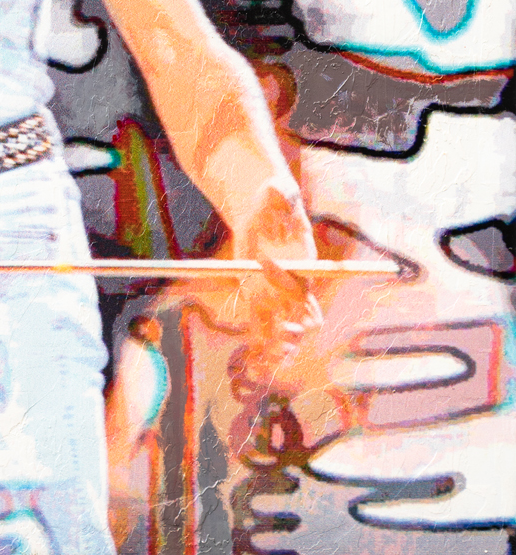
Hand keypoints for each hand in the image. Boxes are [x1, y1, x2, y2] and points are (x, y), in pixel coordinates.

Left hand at [227, 185, 322, 395]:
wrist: (260, 213)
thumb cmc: (274, 200)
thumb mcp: (278, 192)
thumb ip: (282, 194)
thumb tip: (280, 189)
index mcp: (305, 264)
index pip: (303, 284)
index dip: (285, 279)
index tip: (262, 261)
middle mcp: (294, 286)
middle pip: (301, 319)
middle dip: (290, 332)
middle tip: (274, 333)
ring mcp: (275, 295)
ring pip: (280, 330)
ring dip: (273, 349)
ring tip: (261, 366)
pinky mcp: (256, 298)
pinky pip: (259, 327)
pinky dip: (257, 344)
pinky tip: (252, 362)